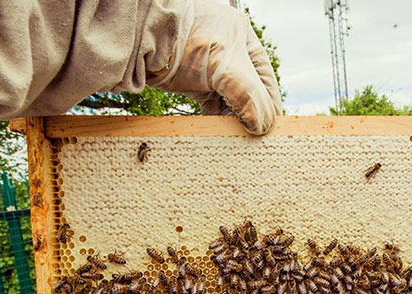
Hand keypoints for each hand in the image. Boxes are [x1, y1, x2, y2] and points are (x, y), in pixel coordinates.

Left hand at [150, 0, 282, 134]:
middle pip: (249, 93)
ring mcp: (211, 69)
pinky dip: (215, 120)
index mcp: (245, 42)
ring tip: (234, 138)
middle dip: (250, 115)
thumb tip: (262, 125)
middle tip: (252, 138)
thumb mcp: (226, 67)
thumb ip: (249, 96)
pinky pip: (210, 107)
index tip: (269, 131)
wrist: (141, 36)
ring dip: (232, 121)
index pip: (266, 81)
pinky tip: (217, 132)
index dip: (269, 106)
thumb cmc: (185, 38)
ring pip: (230, 102)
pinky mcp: (192, 83)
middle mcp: (230, 55)